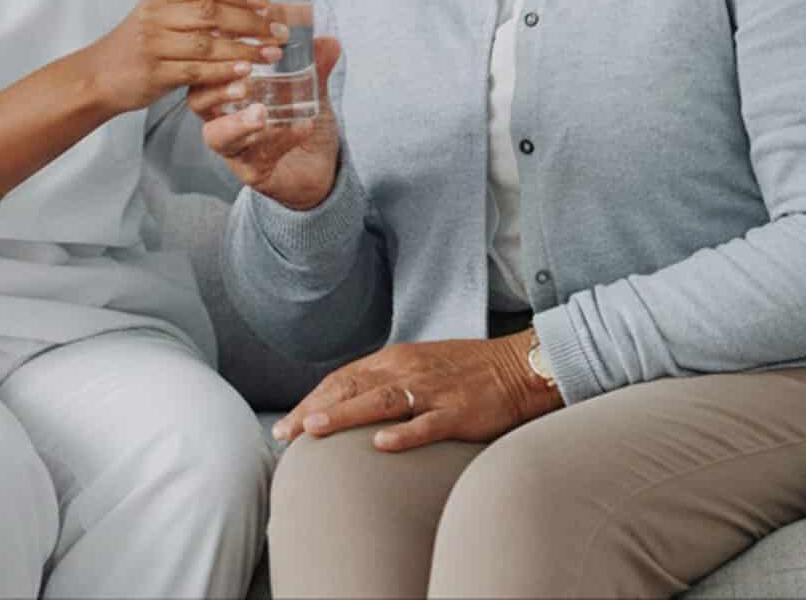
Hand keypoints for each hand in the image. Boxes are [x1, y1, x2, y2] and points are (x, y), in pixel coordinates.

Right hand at [81, 0, 285, 115]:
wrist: (97, 76)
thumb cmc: (136, 47)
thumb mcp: (158, 16)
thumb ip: (192, 9)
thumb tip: (245, 8)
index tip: (266, 2)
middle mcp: (155, 15)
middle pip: (211, 12)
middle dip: (252, 22)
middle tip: (279, 31)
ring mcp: (152, 44)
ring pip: (207, 44)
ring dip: (245, 49)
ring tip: (272, 53)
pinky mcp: (153, 73)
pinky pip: (196, 71)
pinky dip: (224, 72)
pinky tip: (246, 72)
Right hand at [189, 38, 341, 211]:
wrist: (318, 169)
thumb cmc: (299, 124)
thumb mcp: (310, 92)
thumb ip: (316, 68)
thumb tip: (329, 41)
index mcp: (229, 94)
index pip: (207, 69)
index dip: (216, 55)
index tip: (236, 38)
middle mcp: (223, 120)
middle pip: (198, 101)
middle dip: (217, 87)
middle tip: (244, 78)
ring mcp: (234, 149)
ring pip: (219, 136)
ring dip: (238, 122)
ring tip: (261, 112)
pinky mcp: (251, 173)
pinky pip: (258, 158)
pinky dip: (280, 140)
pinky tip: (302, 127)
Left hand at [271, 331, 562, 452]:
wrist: (519, 367)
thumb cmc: (467, 371)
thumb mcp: (419, 366)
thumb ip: (385, 380)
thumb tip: (347, 402)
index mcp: (396, 359)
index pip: (343, 379)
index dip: (313, 400)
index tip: (288, 425)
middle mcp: (408, 371)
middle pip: (352, 388)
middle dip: (315, 411)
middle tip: (286, 435)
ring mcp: (433, 392)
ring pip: (381, 402)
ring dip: (346, 415)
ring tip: (316, 431)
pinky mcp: (459, 412)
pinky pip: (428, 424)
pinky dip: (404, 433)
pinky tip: (381, 444)